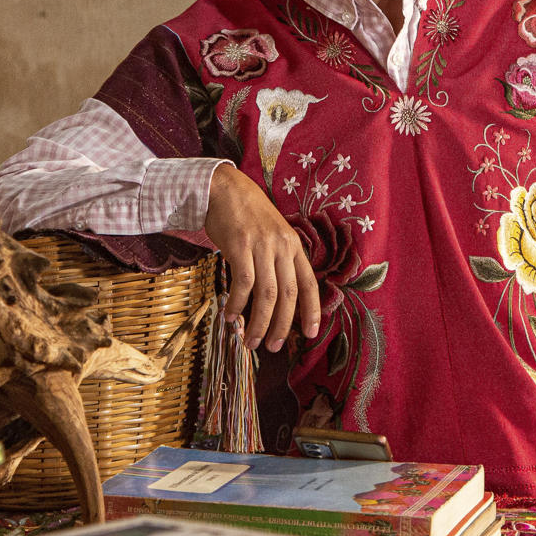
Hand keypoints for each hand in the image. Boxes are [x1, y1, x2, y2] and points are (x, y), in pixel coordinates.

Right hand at [204, 164, 318, 352]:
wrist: (223, 188)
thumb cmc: (246, 215)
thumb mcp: (272, 234)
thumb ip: (278, 260)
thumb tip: (278, 297)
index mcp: (293, 245)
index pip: (309, 283)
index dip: (312, 311)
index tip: (309, 334)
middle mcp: (282, 246)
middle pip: (288, 294)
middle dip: (281, 325)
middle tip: (272, 347)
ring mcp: (261, 245)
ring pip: (266, 293)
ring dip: (259, 322)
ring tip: (251, 341)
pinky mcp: (240, 245)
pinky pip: (243, 282)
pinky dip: (237, 304)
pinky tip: (230, 316)